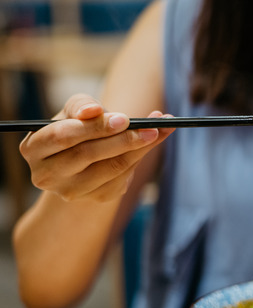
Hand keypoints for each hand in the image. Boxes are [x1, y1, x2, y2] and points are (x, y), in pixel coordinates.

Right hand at [19, 94, 173, 202]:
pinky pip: (123, 177)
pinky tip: (153, 142)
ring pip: (111, 168)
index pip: (63, 136)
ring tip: (160, 129)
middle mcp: (46, 175)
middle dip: (123, 139)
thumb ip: (81, 105)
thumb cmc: (76, 127)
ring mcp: (71, 191)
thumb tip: (93, 111)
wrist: (83, 159)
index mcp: (33, 148)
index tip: (124, 118)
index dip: (94, 127)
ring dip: (140, 148)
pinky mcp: (97, 198)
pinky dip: (141, 157)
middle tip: (151, 126)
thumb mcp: (73, 111)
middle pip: (88, 155)